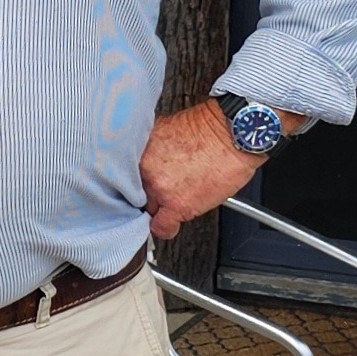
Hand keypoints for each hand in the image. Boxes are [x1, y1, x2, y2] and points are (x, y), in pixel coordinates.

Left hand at [139, 99, 273, 239]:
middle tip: (161, 192)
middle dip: (147, 194)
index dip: (136, 183)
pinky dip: (167, 228)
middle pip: (135, 194)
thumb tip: (146, 164)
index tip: (140, 187)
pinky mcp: (177, 204)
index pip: (124, 177)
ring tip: (173, 201)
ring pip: (148, 210)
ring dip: (159, 209)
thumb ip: (149, 150)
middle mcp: (144, 169)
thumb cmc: (208, 127)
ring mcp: (159, 188)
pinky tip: (173, 222)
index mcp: (138, 150)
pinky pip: (162, 228)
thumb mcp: (165, 129)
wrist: (232, 132)